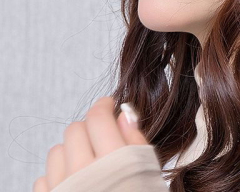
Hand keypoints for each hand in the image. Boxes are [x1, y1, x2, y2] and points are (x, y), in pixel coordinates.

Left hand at [33, 97, 149, 190]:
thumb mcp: (147, 170)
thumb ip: (136, 140)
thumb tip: (124, 112)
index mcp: (113, 161)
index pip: (98, 117)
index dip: (104, 105)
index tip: (109, 105)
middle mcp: (83, 173)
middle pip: (75, 129)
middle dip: (89, 127)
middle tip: (102, 137)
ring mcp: (62, 189)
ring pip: (56, 151)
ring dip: (71, 151)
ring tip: (87, 163)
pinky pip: (43, 179)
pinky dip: (58, 176)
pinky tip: (74, 182)